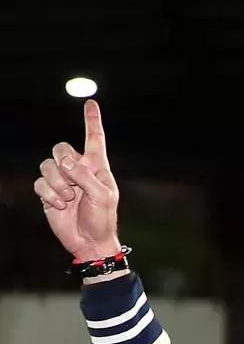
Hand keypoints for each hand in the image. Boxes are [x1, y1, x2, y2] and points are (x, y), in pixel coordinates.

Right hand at [34, 100, 122, 261]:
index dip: (92, 121)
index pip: (94, 139)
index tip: (91, 103)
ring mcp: (62, 180)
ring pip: (47, 165)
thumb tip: (66, 162)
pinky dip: (49, 194)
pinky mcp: (49, 192)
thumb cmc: (103, 219)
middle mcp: (78, 169)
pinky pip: (40, 182)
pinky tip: (59, 205)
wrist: (89, 241)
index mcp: (97, 167)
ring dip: (57, 183)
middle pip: (61, 148)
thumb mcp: (102, 197)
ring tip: (68, 198)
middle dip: (63, 163)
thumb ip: (85, 176)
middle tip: (73, 185)